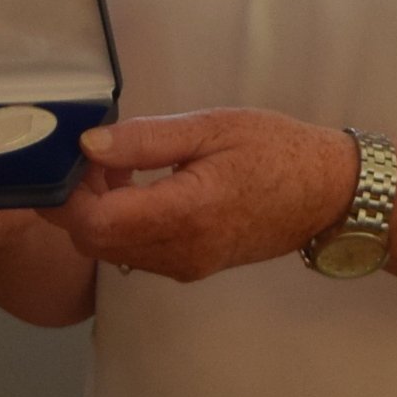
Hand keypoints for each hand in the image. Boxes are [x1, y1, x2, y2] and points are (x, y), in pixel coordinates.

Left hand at [45, 108, 356, 282]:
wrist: (326, 193)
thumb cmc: (274, 150)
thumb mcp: (210, 127)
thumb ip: (145, 139)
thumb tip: (87, 146)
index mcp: (185, 213)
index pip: (94, 222)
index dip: (70, 192)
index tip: (79, 155)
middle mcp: (180, 252)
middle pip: (93, 243)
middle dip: (79, 202)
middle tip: (97, 158)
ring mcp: (186, 267)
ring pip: (110, 252)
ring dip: (99, 213)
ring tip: (121, 168)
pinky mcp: (191, 269)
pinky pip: (136, 254)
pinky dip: (122, 225)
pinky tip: (141, 190)